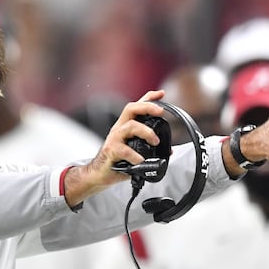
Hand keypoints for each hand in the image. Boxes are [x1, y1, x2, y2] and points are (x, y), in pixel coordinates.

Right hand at [63, 90, 166, 206]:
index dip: (148, 98)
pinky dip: (135, 155)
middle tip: (161, 113)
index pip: (136, 107)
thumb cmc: (117, 161)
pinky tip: (141, 161)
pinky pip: (124, 150)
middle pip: (131, 108)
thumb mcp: (134, 150)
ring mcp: (114, 139)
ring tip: (155, 141)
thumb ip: (149, 147)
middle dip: (147, 107)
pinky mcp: (110, 151)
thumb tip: (169, 150)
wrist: (99, 174)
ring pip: (130, 126)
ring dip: (146, 132)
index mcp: (125, 126)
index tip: (161, 94)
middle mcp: (119, 129)